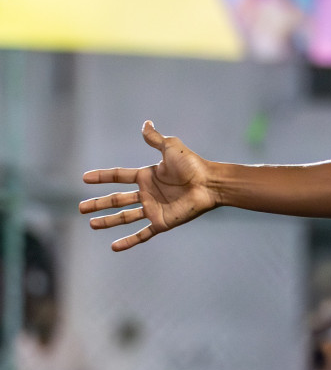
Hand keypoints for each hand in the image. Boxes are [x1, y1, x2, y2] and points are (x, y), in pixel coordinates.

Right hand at [79, 122, 218, 250]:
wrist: (209, 183)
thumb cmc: (192, 165)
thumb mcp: (170, 147)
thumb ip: (155, 138)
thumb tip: (146, 123)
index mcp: (147, 176)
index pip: (118, 176)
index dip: (102, 177)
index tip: (84, 178)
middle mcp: (148, 193)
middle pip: (117, 199)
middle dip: (99, 204)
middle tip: (81, 208)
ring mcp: (154, 209)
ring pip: (125, 217)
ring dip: (108, 221)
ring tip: (91, 224)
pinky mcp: (162, 222)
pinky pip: (143, 234)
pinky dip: (129, 241)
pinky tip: (114, 247)